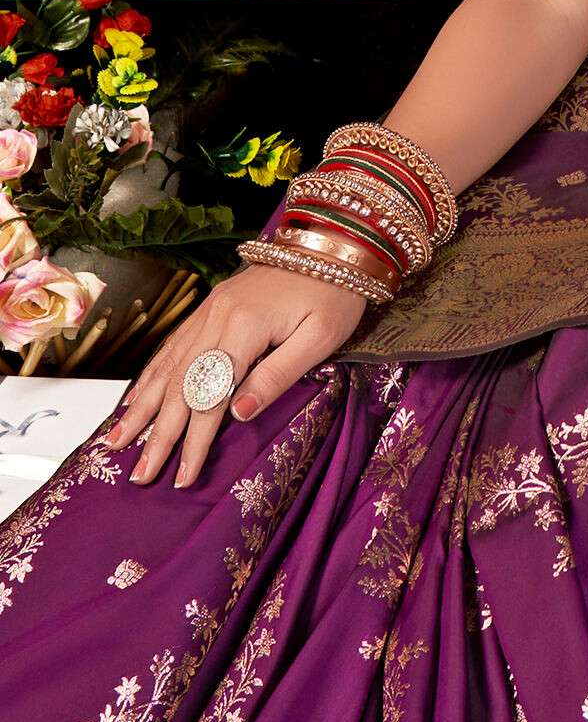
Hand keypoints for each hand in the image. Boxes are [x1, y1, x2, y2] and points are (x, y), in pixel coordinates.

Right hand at [103, 262, 372, 487]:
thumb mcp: (320, 339)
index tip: (182, 476)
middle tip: (140, 474)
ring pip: (167, 367)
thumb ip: (278, 375)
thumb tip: (238, 413)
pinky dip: (150, 376)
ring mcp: (208, 312)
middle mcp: (215, 319)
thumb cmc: (335, 296)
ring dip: (142, 409)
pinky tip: (136, 399)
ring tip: (117, 441)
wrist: (329, 245)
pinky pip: (172, 347)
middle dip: (157, 435)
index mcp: (244, 328)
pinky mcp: (210, 308)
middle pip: (179, 387)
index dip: (194, 440)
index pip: (211, 397)